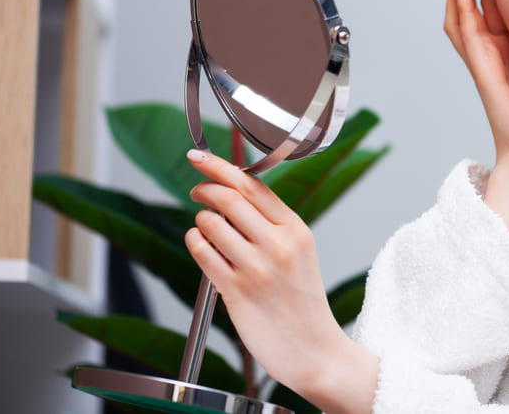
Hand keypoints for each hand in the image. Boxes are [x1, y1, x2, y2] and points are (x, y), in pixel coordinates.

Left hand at [184, 150, 376, 412]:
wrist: (314, 351)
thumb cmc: (302, 303)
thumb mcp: (300, 252)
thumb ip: (272, 223)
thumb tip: (234, 194)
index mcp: (296, 229)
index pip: (253, 185)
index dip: (220, 166)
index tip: (200, 158)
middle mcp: (278, 244)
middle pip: (229, 197)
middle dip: (204, 187)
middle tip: (196, 190)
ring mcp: (257, 267)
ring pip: (211, 223)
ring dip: (200, 221)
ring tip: (205, 230)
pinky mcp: (237, 291)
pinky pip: (202, 252)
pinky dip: (194, 242)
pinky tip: (200, 245)